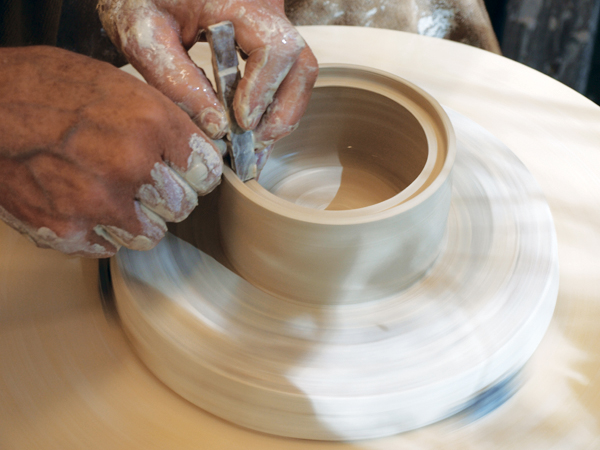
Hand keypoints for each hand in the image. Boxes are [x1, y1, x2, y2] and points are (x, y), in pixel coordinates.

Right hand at [0, 46, 221, 256]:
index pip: (206, 171)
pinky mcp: (69, 230)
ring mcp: (99, 203)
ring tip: (115, 194)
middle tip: (145, 182)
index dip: (197, 173)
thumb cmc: (46, 89)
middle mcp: (130, 165)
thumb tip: (201, 146)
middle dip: (168, 195)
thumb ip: (165, 120)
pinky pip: (111, 247)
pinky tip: (87, 205)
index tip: (189, 173)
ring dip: (140, 219)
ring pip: (152, 234)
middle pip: (183, 206)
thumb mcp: (119, 85)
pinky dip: (104, 231)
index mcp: (150, 123)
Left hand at [97, 0, 317, 150]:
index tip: (241, 123)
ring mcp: (269, 24)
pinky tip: (250, 131)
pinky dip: (270, 107)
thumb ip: (176, 80)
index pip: (276, 47)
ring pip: (298, 74)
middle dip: (281, 113)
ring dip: (279, 115)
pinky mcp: (265, 39)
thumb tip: (217, 128)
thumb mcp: (143, 36)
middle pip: (300, 66)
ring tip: (251, 147)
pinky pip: (283, 75)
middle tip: (252, 146)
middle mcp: (265, 7)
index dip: (264, 90)